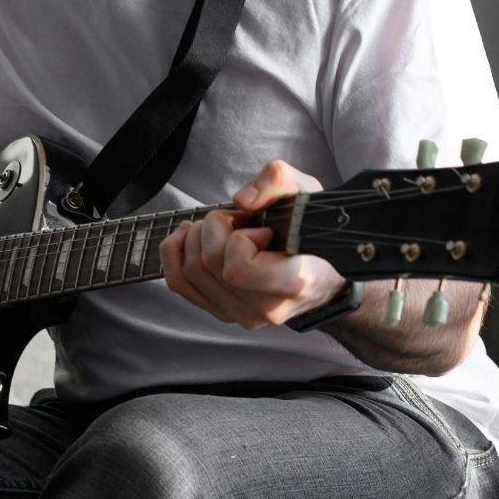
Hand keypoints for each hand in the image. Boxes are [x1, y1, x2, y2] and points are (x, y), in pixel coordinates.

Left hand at [159, 159, 346, 329]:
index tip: (262, 228)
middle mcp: (267, 308)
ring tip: (222, 228)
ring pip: (190, 271)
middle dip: (215, 226)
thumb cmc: (313, 233)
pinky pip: (178, 282)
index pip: (239, 268)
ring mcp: (243, 315)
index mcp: (294, 282)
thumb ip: (279, 182)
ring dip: (197, 237)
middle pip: (209, 262)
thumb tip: (242, 200)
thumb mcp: (306, 194)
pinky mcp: (223, 314)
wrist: (322, 274)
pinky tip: (190, 236)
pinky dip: (175, 252)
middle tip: (238, 220)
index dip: (240, 238)